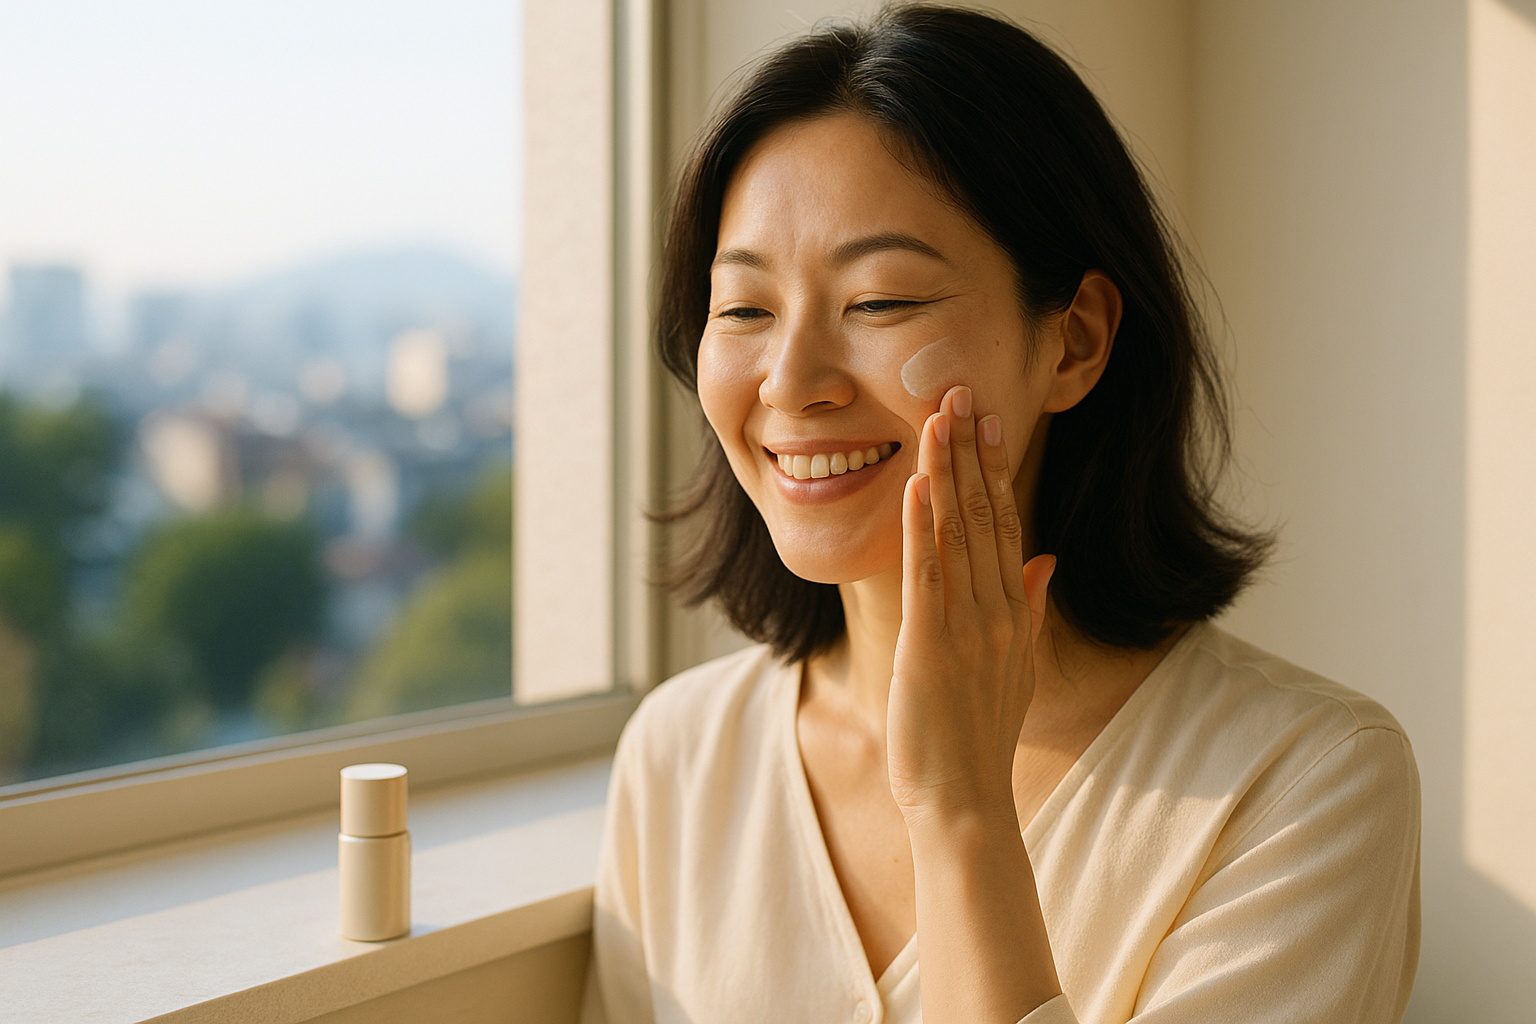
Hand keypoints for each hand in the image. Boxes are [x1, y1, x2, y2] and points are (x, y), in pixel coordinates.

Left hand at [887, 384, 1055, 825]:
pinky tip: (917, 485)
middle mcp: (996, 609)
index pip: (1006, 523)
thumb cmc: (980, 737)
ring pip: (958, 533)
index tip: (986, 420)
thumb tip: (1046, 559)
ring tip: (938, 417)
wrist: (965, 800)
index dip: (994, 469)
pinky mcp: (931, 644)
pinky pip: (928, 574)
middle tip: (960, 392)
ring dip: (947, 471)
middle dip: (971, 451)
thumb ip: (1030, 607)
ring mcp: (967, 625)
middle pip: (985, 514)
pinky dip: (922, 528)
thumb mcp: (1016, 666)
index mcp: (1012, 611)